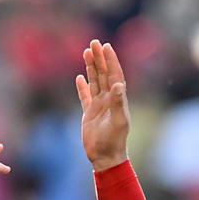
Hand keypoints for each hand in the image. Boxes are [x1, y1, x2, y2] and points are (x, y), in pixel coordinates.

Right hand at [75, 39, 131, 171]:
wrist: (105, 157)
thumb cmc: (114, 141)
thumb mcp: (118, 121)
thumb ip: (117, 102)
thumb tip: (118, 84)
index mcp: (118, 99)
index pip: (115, 75)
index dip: (111, 60)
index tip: (106, 46)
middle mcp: (109, 99)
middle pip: (104, 74)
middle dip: (99, 58)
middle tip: (94, 42)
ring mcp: (99, 106)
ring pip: (95, 82)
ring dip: (91, 67)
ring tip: (87, 52)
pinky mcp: (89, 114)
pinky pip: (85, 97)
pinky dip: (82, 87)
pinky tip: (79, 78)